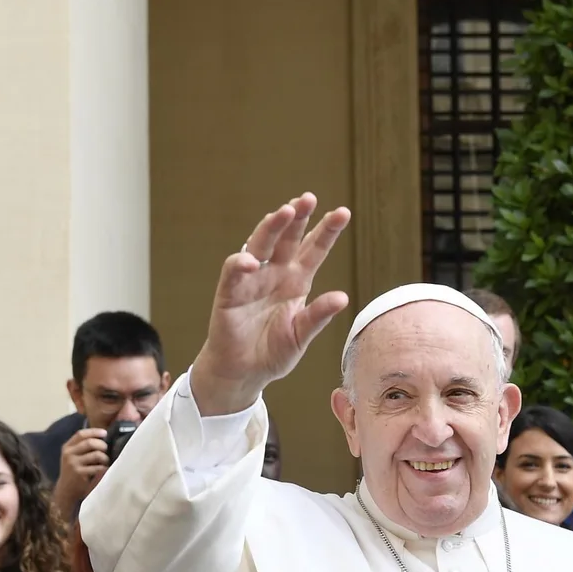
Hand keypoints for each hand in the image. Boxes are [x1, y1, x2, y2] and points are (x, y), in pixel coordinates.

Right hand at [51, 428, 108, 515]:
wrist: (66, 490)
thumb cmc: (73, 471)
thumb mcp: (72, 456)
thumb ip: (82, 447)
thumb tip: (102, 437)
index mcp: (67, 447)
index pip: (81, 434)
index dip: (94, 432)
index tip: (104, 433)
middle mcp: (68, 454)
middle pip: (89, 443)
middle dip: (102, 445)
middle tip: (107, 449)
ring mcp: (73, 464)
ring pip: (96, 455)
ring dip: (105, 457)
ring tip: (106, 461)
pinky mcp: (80, 474)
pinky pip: (98, 467)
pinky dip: (104, 468)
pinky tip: (104, 469)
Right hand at [191, 194, 351, 415]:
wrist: (244, 373)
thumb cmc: (273, 352)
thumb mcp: (301, 336)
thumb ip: (317, 317)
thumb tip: (342, 297)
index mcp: (297, 281)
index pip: (314, 249)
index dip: (327, 231)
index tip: (343, 212)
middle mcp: (275, 274)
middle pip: (288, 239)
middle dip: (298, 218)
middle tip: (308, 198)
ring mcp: (252, 280)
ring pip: (261, 245)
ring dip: (271, 228)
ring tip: (284, 212)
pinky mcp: (229, 293)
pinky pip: (233, 273)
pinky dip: (241, 264)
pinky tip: (251, 260)